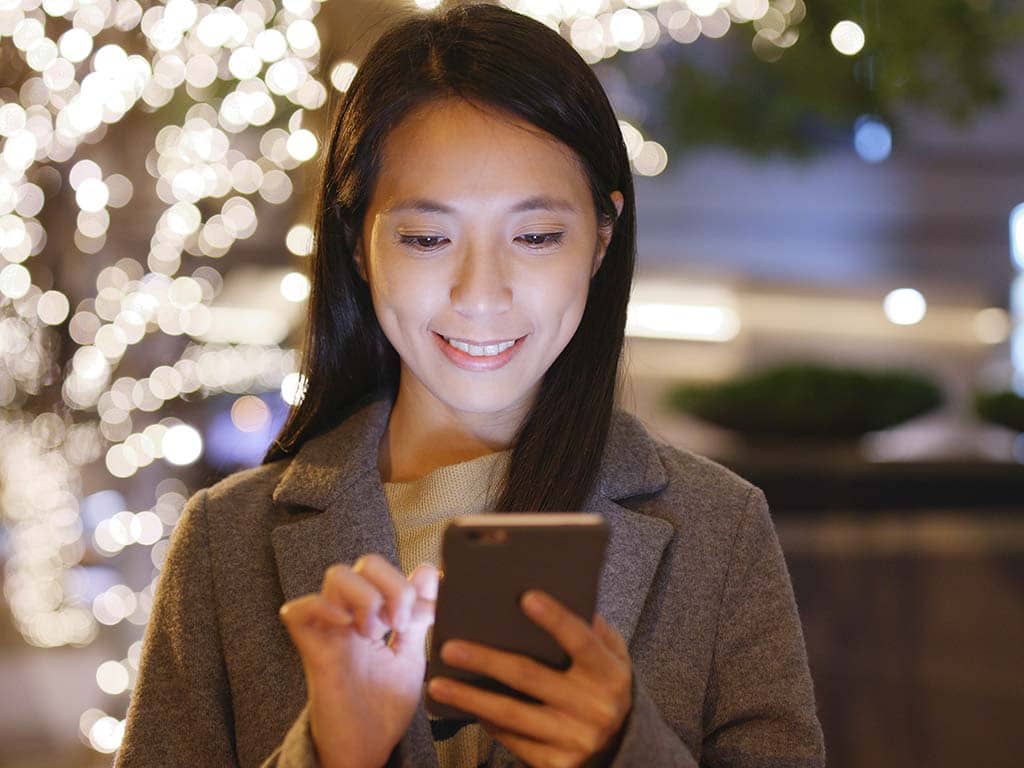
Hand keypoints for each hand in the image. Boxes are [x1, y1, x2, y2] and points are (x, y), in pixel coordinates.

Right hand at [279, 554, 437, 767]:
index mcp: (372, 615)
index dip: (411, 583)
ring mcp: (330, 632)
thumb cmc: (384, 707)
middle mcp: (349, 617)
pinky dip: (323, 608)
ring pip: (337, 575)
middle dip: (392, 585)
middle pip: (363, 563)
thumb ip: (418, 615)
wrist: (368, 750)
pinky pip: (298, 611)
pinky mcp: (314, 653)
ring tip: (378, 631)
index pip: (385, 570)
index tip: (430, 614)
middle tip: (401, 623)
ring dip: (367, 596)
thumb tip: (427, 571)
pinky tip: (350, 627)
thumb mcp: (410, 655)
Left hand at [428, 590, 631, 767]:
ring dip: (470, 698)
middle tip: (449, 647)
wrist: (622, 745)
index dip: (555, 619)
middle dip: (486, 660)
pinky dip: (486, 720)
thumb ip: (587, 627)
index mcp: (610, 673)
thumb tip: (543, 593)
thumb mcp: (609, 654)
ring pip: (512, 714)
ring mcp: (575, 740)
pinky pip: (512, 739)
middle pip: (531, 677)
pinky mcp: (556, 765)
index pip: (581, 641)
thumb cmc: (603, 683)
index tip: (525, 596)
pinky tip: (464, 706)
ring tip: (437, 684)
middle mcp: (596, 708)